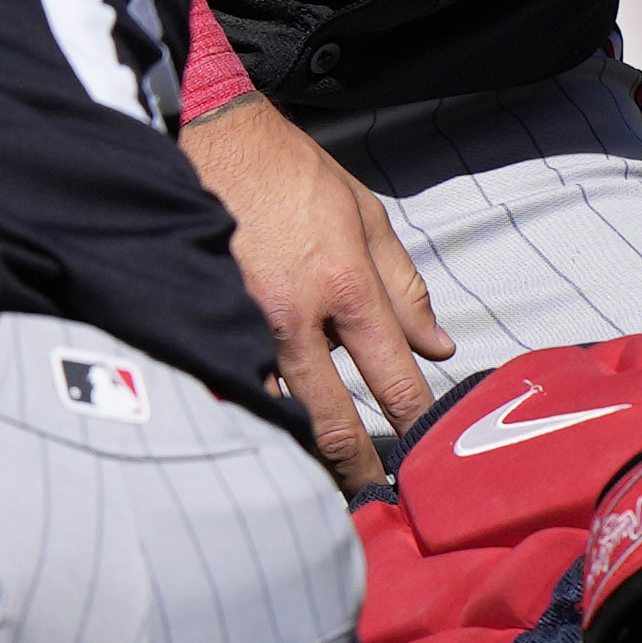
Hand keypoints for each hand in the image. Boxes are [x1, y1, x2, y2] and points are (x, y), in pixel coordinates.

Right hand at [190, 88, 444, 485]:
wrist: (210, 139)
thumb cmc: (291, 174)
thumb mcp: (367, 217)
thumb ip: (404, 289)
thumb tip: (438, 347)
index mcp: (345, 285)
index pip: (393, 377)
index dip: (414, 426)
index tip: (427, 458)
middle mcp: (295, 316)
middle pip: (331, 419)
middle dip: (356, 470)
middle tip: (374, 502)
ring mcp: (243, 326)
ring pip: (276, 415)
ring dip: (300, 456)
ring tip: (321, 491)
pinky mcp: (203, 324)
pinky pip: (229, 389)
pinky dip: (250, 420)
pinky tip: (261, 445)